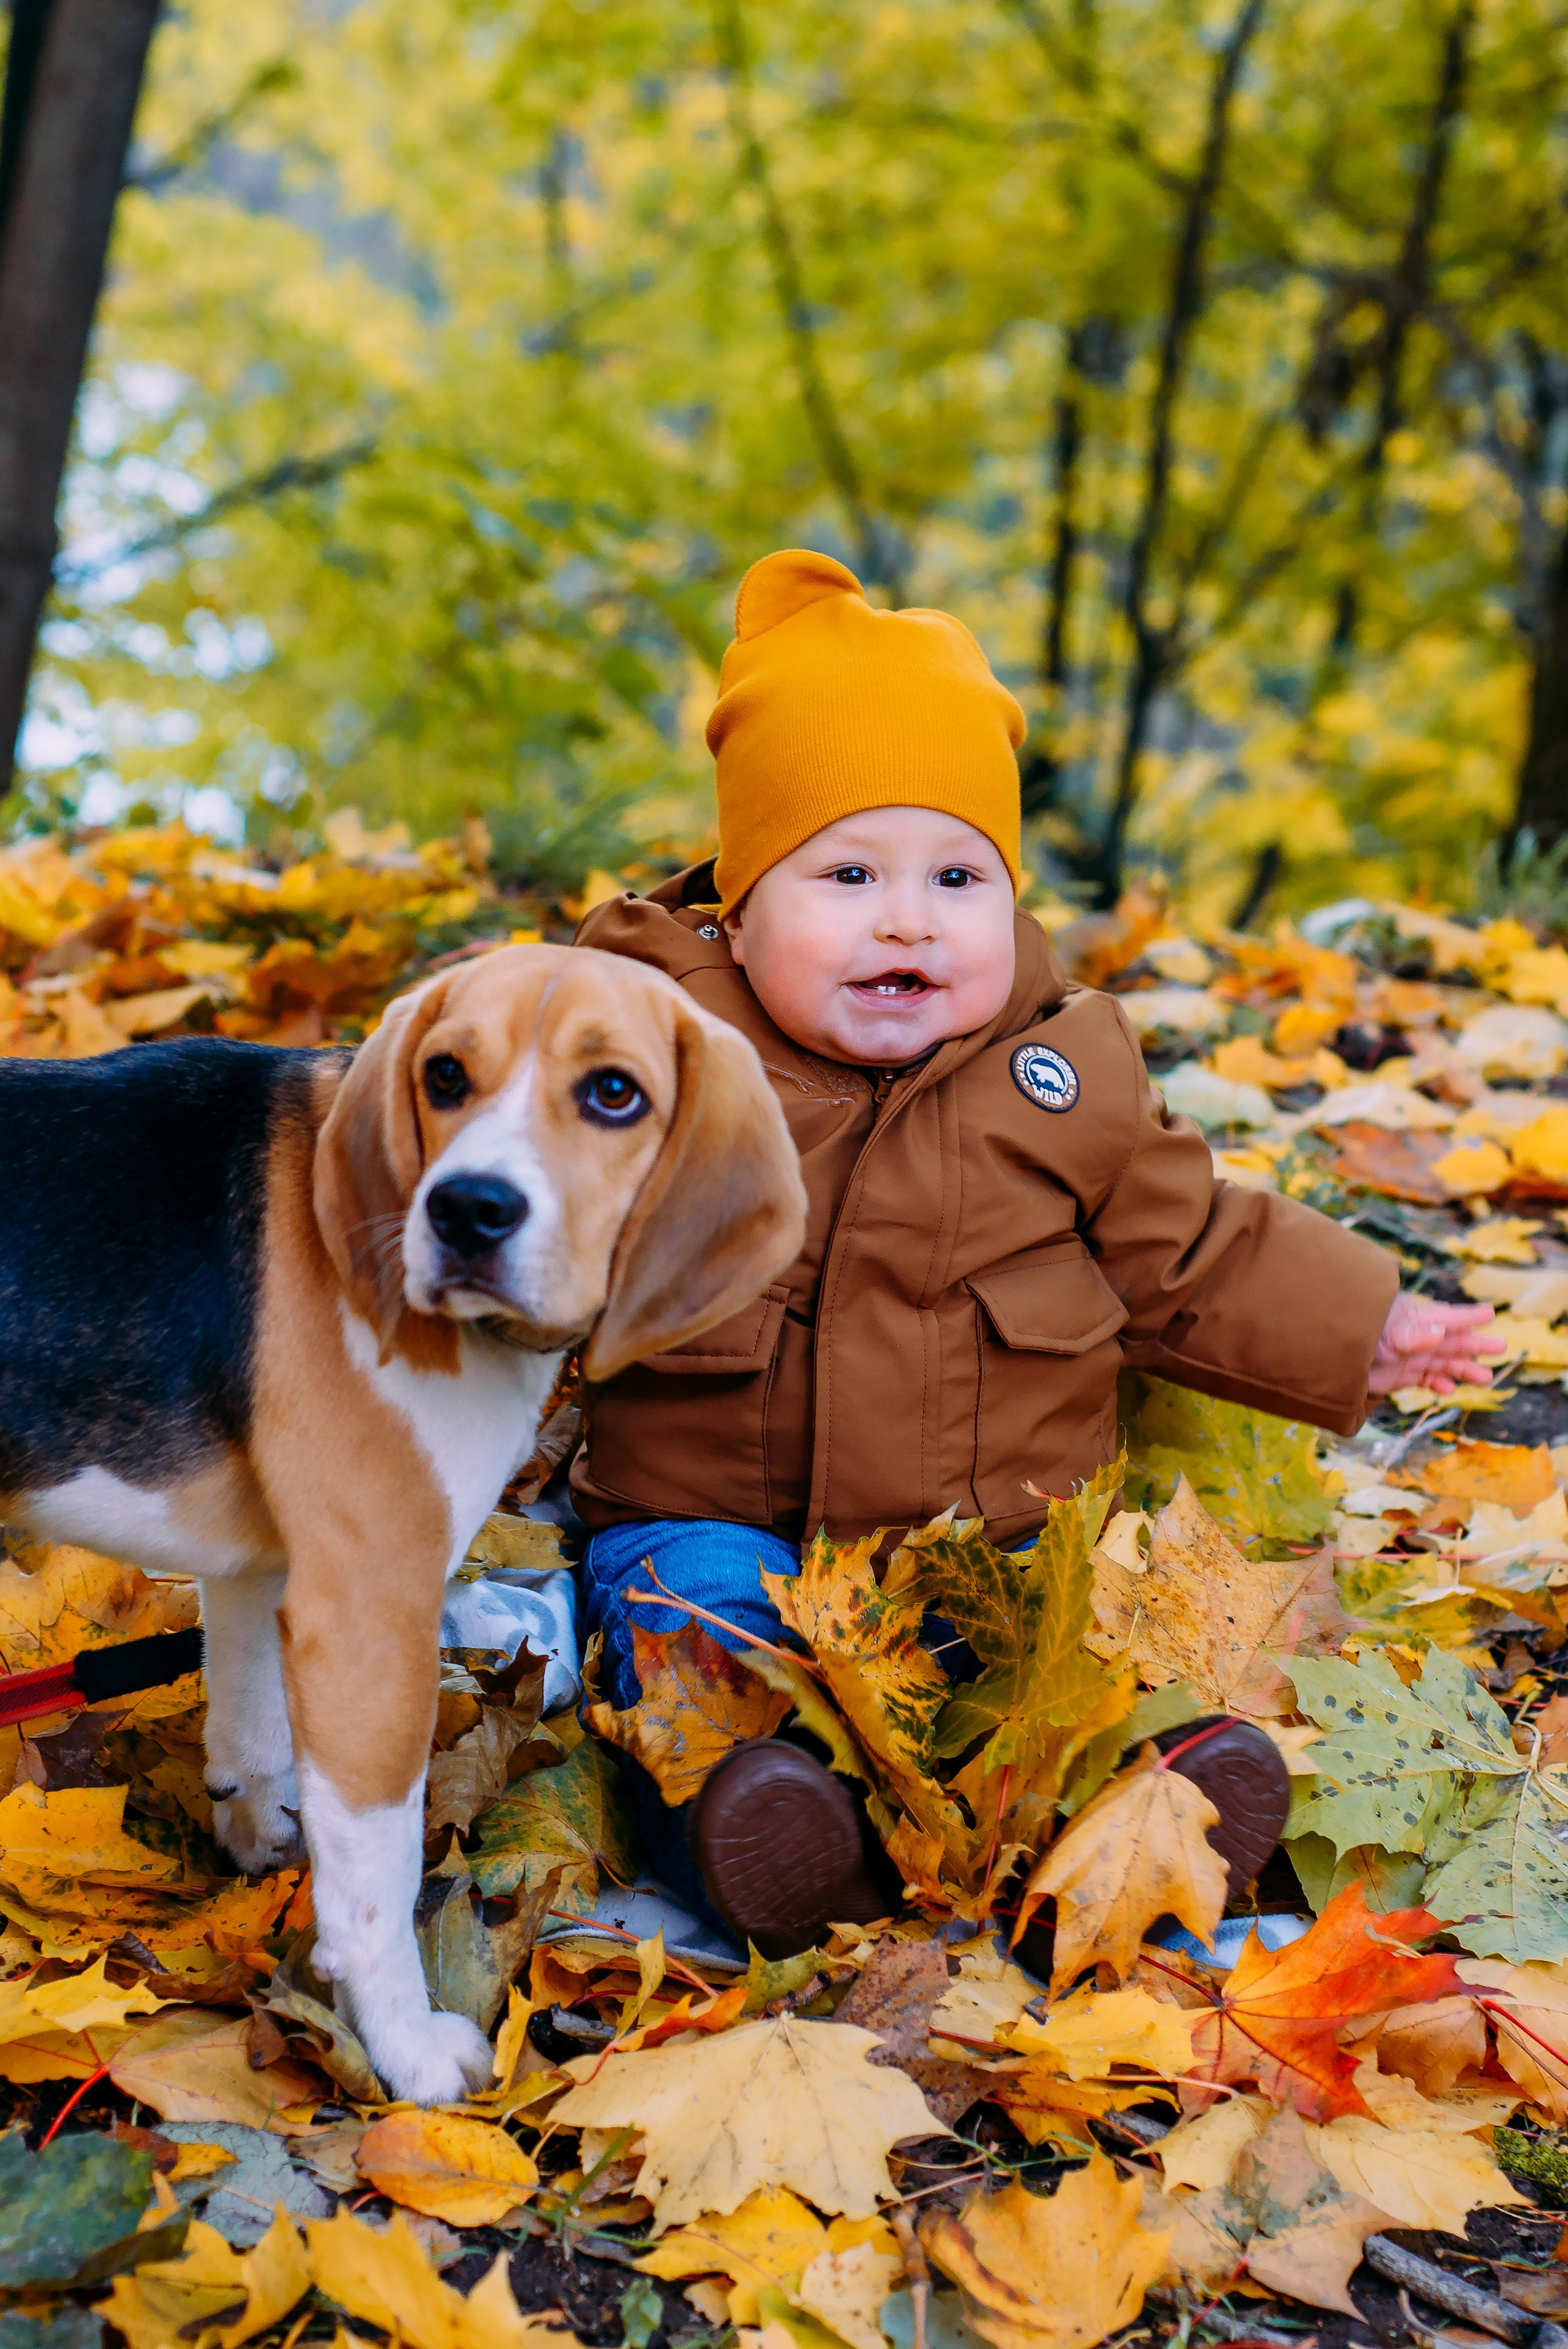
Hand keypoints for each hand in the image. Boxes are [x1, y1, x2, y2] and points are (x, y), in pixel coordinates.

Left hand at [1366, 1292, 1502, 1396]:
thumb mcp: (1387, 1334)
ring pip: (1444, 1362)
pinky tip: (1449, 1390)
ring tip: (1485, 1378)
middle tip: (1500, 1347)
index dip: (1469, 1316)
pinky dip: (1438, 1385)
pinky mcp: (1402, 1375)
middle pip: (1452, 1341)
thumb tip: (1439, 1332)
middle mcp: (1417, 1337)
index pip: (1447, 1317)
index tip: (1490, 1313)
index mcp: (1415, 1320)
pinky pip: (1426, 1379)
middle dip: (1475, 1345)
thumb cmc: (1358, 1333)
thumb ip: (1413, 1335)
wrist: (1332, 1356)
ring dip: (1463, 1369)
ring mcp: (1411, 1356)